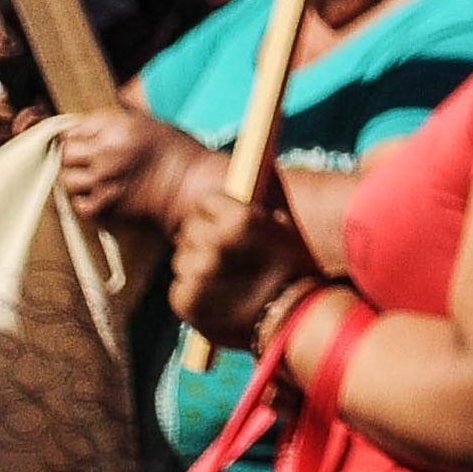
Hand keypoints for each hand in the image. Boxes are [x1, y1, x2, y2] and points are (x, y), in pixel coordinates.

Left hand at [60, 111, 210, 230]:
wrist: (193, 185)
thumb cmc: (178, 153)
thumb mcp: (148, 123)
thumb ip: (115, 124)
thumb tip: (87, 128)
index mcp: (116, 127)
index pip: (75, 129)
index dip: (79, 136)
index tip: (85, 142)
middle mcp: (106, 152)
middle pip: (66, 153)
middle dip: (73, 156)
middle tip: (86, 162)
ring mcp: (103, 180)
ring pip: (67, 180)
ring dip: (77, 180)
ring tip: (93, 180)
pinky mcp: (107, 206)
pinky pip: (80, 205)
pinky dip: (85, 202)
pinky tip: (100, 196)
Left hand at [169, 177, 319, 347]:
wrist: (293, 318)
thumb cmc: (292, 264)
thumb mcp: (285, 219)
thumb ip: (266, 185)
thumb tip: (258, 153)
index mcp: (239, 218)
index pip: (205, 203)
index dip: (218, 216)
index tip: (232, 231)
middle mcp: (215, 243)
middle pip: (189, 229)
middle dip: (205, 240)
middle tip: (230, 258)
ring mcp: (198, 274)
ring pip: (182, 258)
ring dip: (198, 266)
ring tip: (226, 280)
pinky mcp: (185, 300)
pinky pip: (178, 287)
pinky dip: (193, 293)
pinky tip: (217, 298)